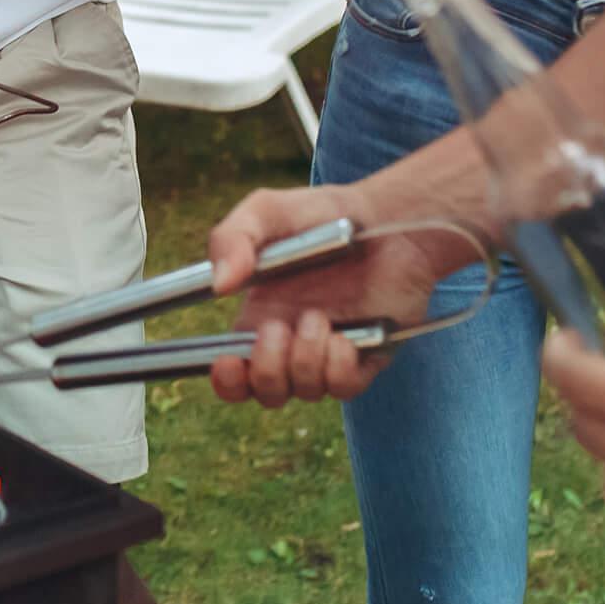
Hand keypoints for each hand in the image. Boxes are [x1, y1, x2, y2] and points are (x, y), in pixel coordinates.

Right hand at [206, 183, 441, 406]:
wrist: (385, 218)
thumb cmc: (322, 214)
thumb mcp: (266, 212)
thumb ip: (232, 237)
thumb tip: (219, 283)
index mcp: (260, 318)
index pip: (235, 373)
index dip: (227, 382)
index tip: (228, 364)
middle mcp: (294, 343)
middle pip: (267, 391)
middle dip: (266, 370)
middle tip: (278, 329)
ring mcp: (330, 353)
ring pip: (305, 390)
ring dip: (305, 359)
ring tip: (318, 317)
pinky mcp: (367, 356)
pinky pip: (344, 387)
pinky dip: (338, 366)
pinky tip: (343, 335)